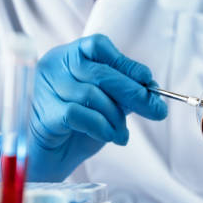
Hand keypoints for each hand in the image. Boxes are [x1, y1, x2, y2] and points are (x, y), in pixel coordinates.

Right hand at [26, 34, 166, 181]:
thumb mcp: (107, 104)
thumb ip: (125, 93)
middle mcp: (54, 67)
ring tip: (123, 133)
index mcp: (69, 56)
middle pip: (100, 72)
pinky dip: (103, 127)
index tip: (148, 80)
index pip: (98, 46)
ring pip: (93, 95)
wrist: (51, 157)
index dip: (126, 63)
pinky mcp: (45, 113)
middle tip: (157, 110)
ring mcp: (46, 89)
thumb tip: (153, 90)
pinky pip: (81, 115)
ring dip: (116, 118)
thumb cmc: (79, 126)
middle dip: (134, 93)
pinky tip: (111, 137)